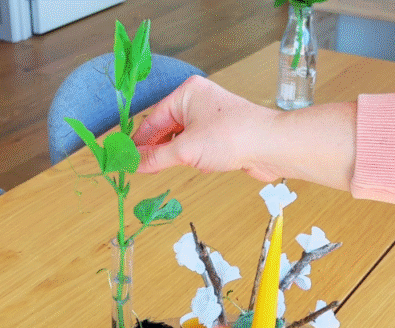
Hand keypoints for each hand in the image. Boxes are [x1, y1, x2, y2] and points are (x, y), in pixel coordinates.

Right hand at [132, 76, 357, 190]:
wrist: (271, 146)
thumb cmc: (233, 136)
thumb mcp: (185, 150)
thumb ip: (155, 157)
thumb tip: (134, 163)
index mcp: (186, 93)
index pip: (153, 119)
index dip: (138, 142)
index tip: (123, 158)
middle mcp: (198, 101)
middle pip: (166, 128)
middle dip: (156, 149)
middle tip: (139, 168)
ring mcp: (212, 117)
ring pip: (182, 139)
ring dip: (176, 154)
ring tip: (167, 167)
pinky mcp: (223, 133)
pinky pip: (198, 146)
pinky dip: (193, 157)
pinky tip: (194, 165)